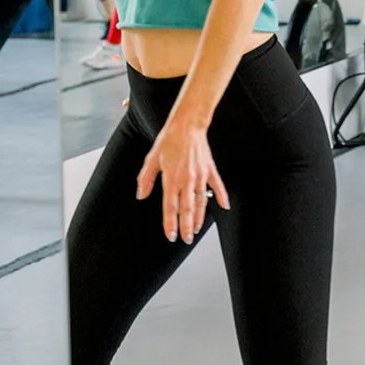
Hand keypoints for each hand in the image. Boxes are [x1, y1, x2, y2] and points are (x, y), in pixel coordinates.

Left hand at [136, 117, 228, 243]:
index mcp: (171, 179)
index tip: (171, 235)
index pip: (170, 207)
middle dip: (186, 226)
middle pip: (187, 209)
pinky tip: (223, 207)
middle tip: (185, 239)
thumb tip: (141, 195)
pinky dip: (221, 196)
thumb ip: (146, 179)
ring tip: (196, 230)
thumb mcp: (152, 159)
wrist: (188, 125)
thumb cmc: (168, 140)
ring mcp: (200, 175)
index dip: (170, 223)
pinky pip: (217, 186)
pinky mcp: (210, 169)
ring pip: (201, 202)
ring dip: (200, 218)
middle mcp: (187, 180)